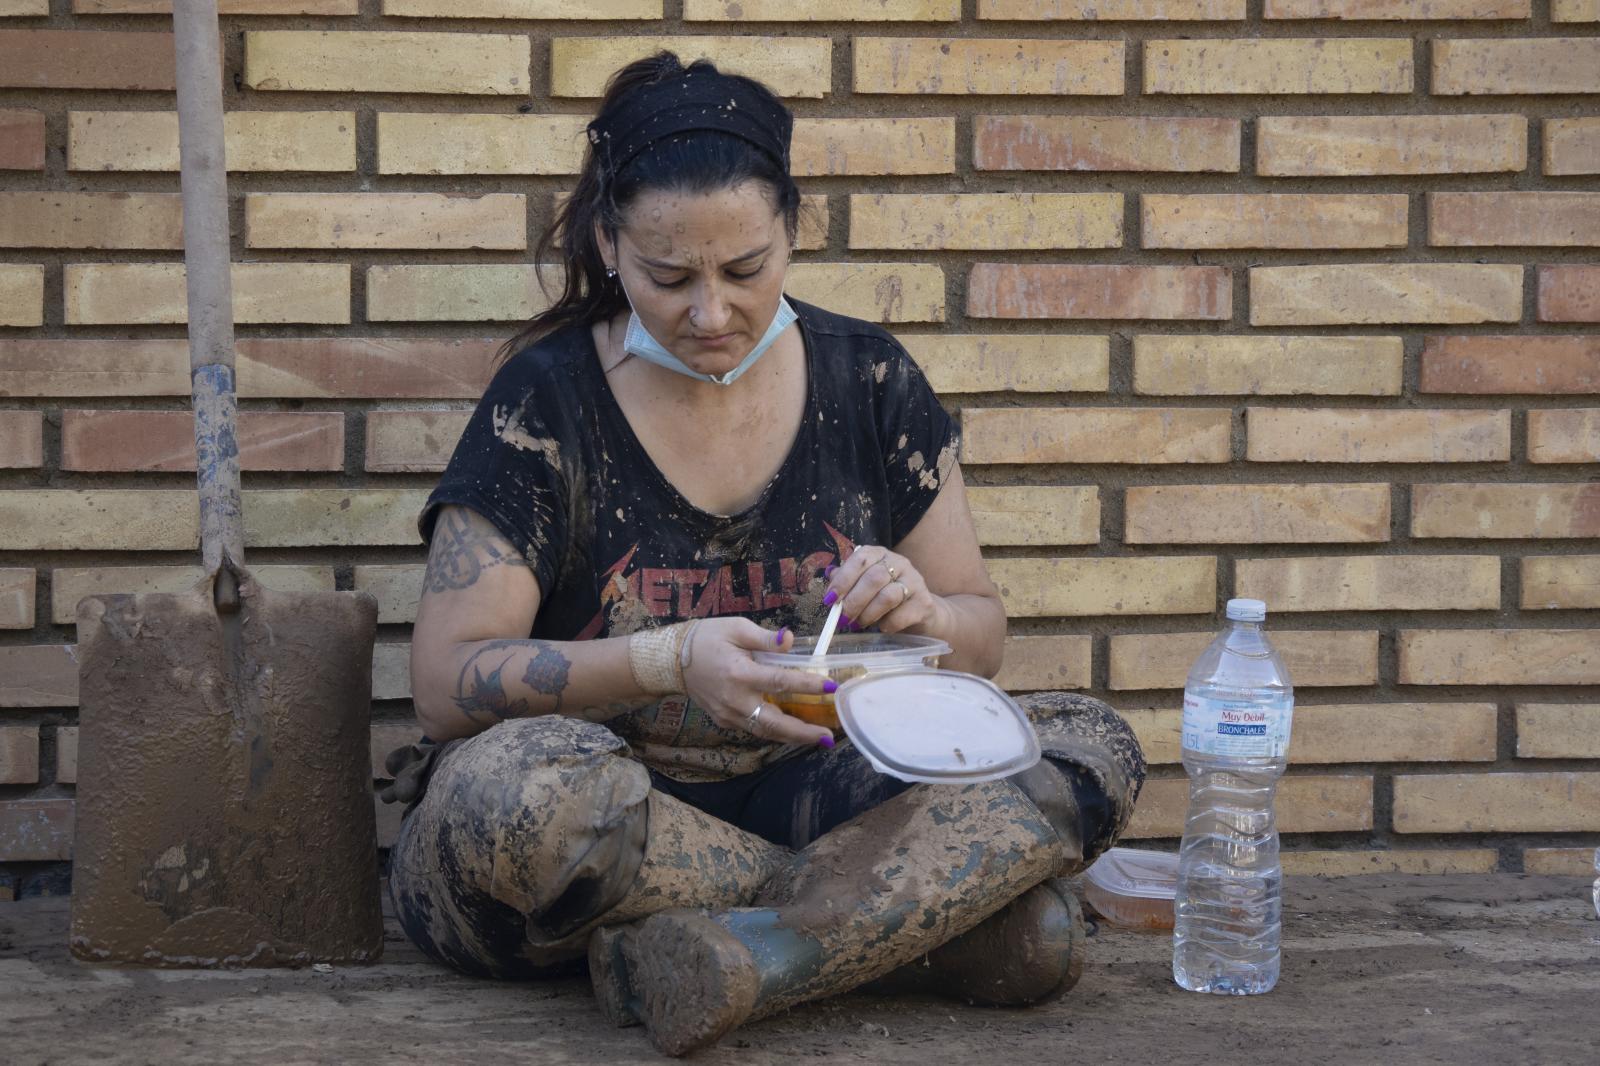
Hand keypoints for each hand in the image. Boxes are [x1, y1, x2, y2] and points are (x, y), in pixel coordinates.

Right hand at [681, 618, 836, 746]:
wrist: (672, 660)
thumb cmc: (707, 638)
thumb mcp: (736, 628)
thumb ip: (765, 637)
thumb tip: (789, 639)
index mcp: (739, 673)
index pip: (780, 681)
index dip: (807, 685)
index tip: (831, 687)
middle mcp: (734, 699)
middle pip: (774, 721)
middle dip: (803, 732)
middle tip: (828, 738)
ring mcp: (728, 714)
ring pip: (765, 731)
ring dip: (792, 737)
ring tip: (817, 739)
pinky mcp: (724, 720)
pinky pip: (753, 728)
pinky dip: (775, 732)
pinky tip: (792, 730)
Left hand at [824, 545, 945, 635]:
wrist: (921, 611)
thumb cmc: (886, 596)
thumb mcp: (865, 584)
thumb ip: (848, 579)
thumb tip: (830, 579)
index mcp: (880, 554)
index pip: (860, 559)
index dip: (843, 579)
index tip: (830, 599)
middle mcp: (899, 563)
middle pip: (873, 578)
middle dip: (854, 601)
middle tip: (843, 619)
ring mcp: (914, 582)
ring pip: (887, 597)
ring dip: (867, 614)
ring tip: (859, 624)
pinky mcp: (924, 603)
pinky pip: (900, 616)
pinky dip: (886, 625)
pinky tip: (881, 628)